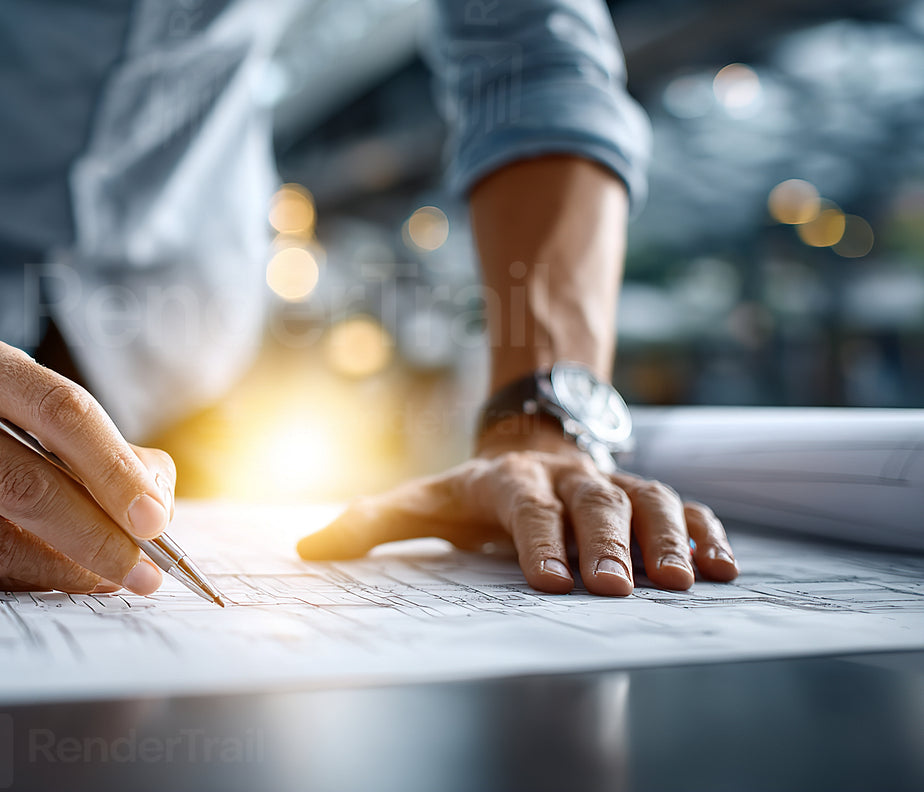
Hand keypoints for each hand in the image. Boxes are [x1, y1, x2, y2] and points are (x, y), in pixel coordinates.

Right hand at [0, 340, 176, 594]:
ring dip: (65, 568)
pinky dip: (27, 580)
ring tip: (110, 581)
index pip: (60, 410)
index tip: (154, 519)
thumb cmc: (0, 430)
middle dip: (96, 533)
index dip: (113, 468)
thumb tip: (157, 508)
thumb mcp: (50, 418)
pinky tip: (63, 581)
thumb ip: (115, 456)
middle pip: (26, 480)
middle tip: (144, 571)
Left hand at [297, 434, 738, 595]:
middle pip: (594, 505)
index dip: (537, 541)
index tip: (549, 580)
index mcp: (510, 482)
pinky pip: (688, 508)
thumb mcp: (422, 500)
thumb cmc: (474, 491)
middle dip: (605, 546)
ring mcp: (616, 483)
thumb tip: (306, 549)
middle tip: (613, 588)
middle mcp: (569, 479)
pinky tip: (724, 569)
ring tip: (680, 583)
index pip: (525, 509)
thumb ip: (368, 523)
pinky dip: (708, 534)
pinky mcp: (653, 495)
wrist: (534, 441)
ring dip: (666, 541)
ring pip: (650, 502)